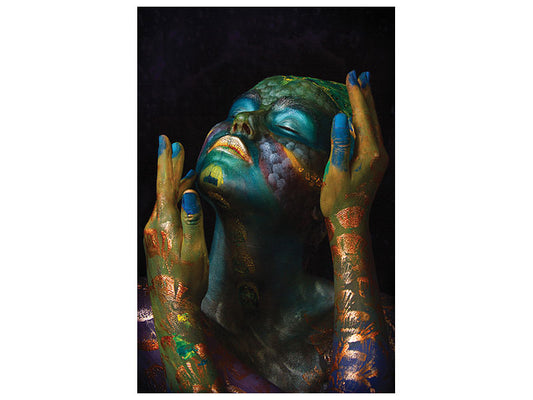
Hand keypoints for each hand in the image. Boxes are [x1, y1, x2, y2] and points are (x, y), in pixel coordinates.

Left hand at [144, 135, 207, 307]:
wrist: (173, 305)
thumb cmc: (188, 279)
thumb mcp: (195, 250)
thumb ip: (192, 220)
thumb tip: (188, 193)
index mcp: (163, 224)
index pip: (165, 187)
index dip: (166, 163)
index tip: (165, 142)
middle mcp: (155, 225)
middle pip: (163, 189)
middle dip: (169, 166)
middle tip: (173, 145)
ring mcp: (155, 232)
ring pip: (166, 199)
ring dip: (174, 181)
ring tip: (184, 165)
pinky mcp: (159, 239)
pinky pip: (167, 211)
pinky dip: (175, 198)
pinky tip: (183, 196)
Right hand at [320, 70, 387, 221]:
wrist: (350, 222)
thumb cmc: (338, 201)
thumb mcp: (335, 174)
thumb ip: (340, 145)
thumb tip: (341, 118)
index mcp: (370, 153)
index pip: (362, 118)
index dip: (357, 96)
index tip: (352, 76)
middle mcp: (378, 153)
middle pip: (372, 117)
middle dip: (365, 95)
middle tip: (361, 74)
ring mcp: (378, 158)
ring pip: (373, 125)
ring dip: (367, 105)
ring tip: (363, 87)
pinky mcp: (374, 163)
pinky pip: (371, 134)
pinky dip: (366, 119)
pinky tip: (360, 116)